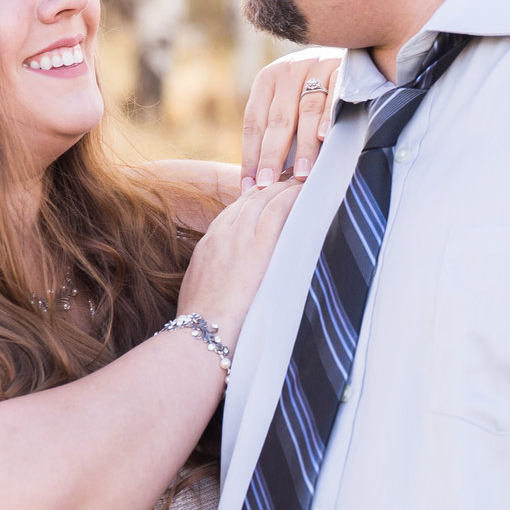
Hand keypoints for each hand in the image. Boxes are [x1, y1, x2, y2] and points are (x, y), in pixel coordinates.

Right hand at [177, 179, 303, 342]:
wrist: (201, 330)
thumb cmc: (203, 324)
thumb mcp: (202, 292)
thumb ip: (218, 277)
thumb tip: (229, 284)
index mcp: (209, 244)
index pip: (235, 211)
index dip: (255, 199)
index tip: (269, 194)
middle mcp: (223, 233)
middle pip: (251, 199)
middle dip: (272, 186)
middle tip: (292, 178)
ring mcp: (240, 236)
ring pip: (266, 198)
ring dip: (286, 186)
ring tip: (304, 179)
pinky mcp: (258, 245)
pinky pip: (279, 210)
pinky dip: (294, 197)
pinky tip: (308, 190)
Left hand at [240, 51, 340, 191]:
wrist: (352, 46)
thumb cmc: (316, 87)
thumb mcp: (290, 98)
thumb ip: (278, 127)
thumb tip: (261, 178)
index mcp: (268, 80)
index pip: (255, 122)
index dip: (251, 155)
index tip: (250, 185)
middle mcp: (289, 70)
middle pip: (278, 120)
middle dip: (272, 156)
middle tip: (268, 184)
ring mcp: (316, 66)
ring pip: (306, 112)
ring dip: (304, 146)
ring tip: (301, 173)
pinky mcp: (343, 67)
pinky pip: (334, 96)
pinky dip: (329, 118)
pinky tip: (325, 139)